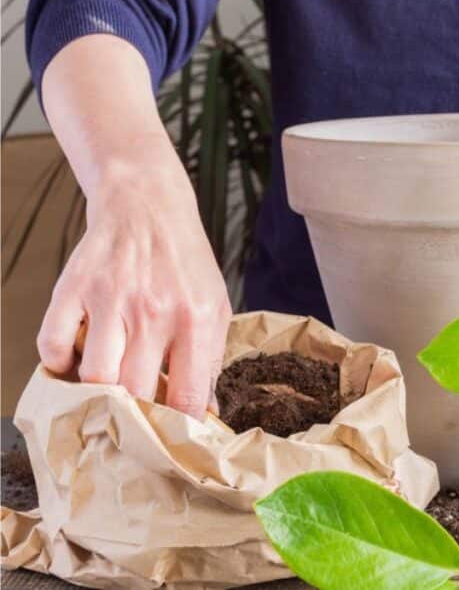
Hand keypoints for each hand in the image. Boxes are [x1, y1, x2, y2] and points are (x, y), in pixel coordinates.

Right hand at [36, 165, 230, 417]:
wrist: (148, 206)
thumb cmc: (185, 265)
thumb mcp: (214, 307)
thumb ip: (209, 359)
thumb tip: (207, 413)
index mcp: (196, 320)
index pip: (188, 396)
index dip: (179, 430)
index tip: (173, 445)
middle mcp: (153, 311)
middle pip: (135, 393)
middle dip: (134, 422)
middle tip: (133, 430)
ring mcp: (110, 299)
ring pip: (94, 377)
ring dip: (95, 398)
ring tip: (104, 400)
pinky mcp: (73, 288)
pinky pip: (52, 344)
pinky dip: (58, 365)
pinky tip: (75, 363)